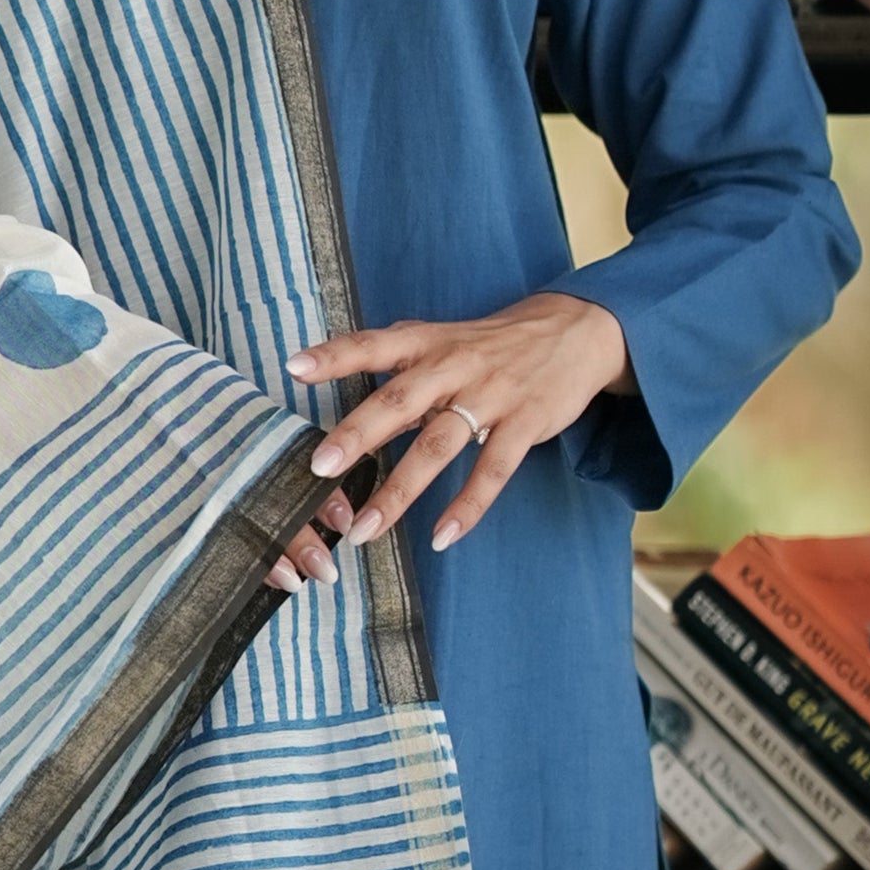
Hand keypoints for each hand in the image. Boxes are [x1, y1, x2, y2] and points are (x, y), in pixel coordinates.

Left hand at [271, 290, 636, 582]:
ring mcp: (490, 396)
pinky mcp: (524, 424)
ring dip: (399, 491)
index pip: (374, 345)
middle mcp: (453, 367)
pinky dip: (466, 507)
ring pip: (438, 446)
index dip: (334, 355)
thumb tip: (341, 375)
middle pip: (399, 401)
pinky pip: (492, 472)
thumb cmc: (493, 343)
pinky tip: (441, 537)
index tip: (294, 368)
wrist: (575, 332)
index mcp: (428, 343)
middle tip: (319, 469)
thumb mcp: (444, 339)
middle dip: (358, 435)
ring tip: (364, 529)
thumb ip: (399, 362)